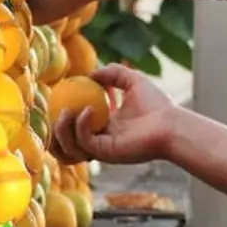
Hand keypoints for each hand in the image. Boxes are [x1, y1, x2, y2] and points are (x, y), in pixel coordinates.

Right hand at [50, 64, 178, 165]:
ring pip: (69, 149)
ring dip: (62, 131)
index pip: (75, 128)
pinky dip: (82, 125)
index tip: (59, 98)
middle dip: (54, 131)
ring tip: (65, 112)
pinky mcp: (107, 153)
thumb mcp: (133, 80)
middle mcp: (100, 141)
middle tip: (56, 109)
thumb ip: (113, 73)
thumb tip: (90, 74)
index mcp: (104, 127)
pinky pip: (85, 141)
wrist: (172, 124)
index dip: (62, 116)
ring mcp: (102, 149)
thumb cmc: (157, 105)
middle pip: (65, 144)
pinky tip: (90, 109)